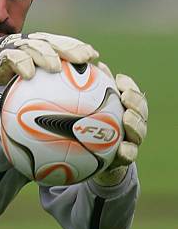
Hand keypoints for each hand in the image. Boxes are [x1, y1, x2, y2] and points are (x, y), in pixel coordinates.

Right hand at [0, 32, 98, 89]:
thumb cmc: (5, 79)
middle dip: (68, 48)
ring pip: (33, 46)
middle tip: (83, 59)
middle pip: (52, 41)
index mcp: (38, 48)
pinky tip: (29, 75)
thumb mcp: (28, 84)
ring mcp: (14, 47)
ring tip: (56, 67)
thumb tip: (69, 110)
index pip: (61, 44)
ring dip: (46, 55)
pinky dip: (21, 64)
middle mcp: (28, 44)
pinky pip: (11, 57)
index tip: (94, 56)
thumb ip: (45, 89)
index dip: (78, 47)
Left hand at [93, 62, 147, 185]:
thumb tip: (88, 67)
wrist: (92, 161)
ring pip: (140, 132)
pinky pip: (130, 156)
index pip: (132, 95)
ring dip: (136, 124)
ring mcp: (132, 141)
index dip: (129, 86)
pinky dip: (127, 151)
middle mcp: (133, 125)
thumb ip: (92, 92)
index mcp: (126, 111)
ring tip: (126, 118)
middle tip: (125, 97)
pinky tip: (121, 149)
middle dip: (136, 102)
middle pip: (141, 111)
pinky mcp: (126, 159)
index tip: (118, 79)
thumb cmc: (90, 130)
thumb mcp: (90, 111)